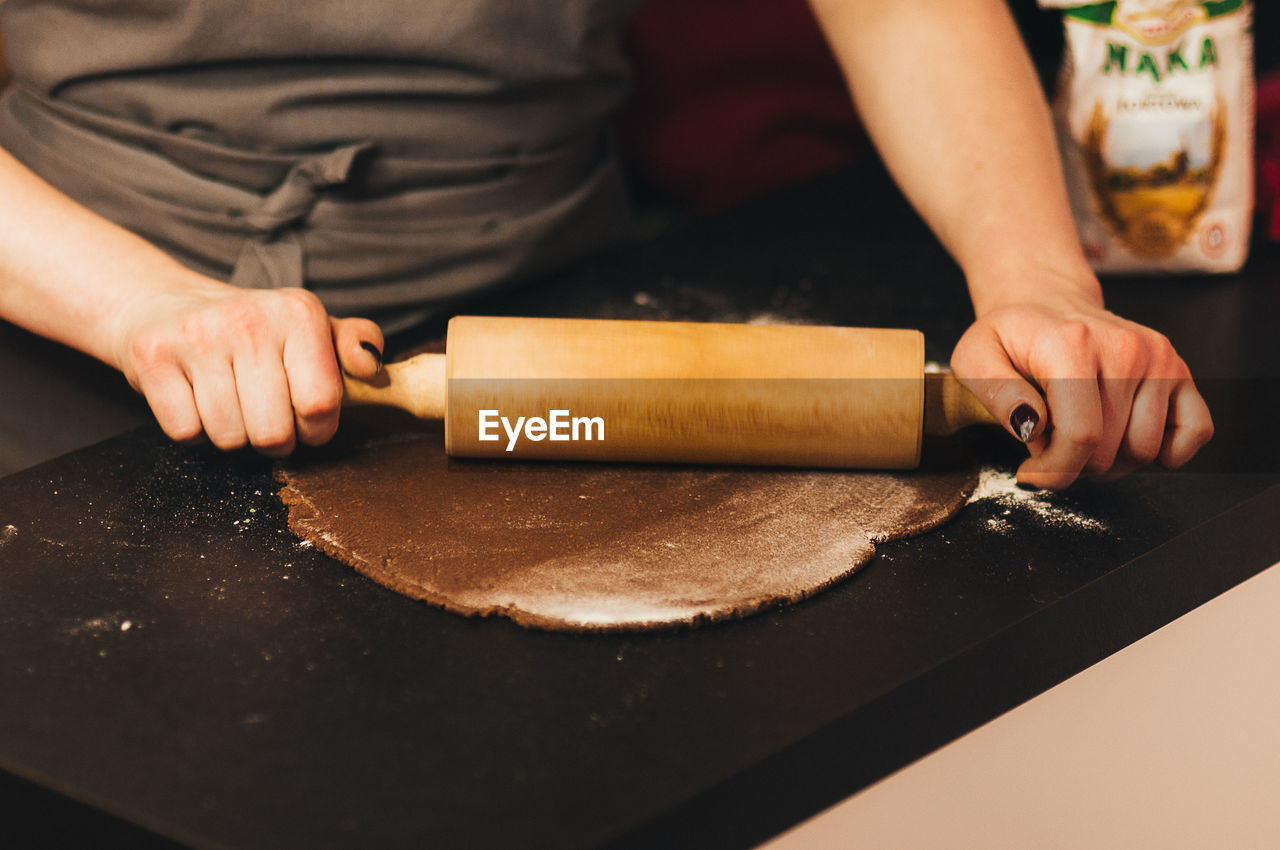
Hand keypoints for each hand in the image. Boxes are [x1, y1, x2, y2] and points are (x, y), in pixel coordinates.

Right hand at [112, 273, 382, 455]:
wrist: (164, 304)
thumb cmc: (252, 330)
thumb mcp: (310, 328)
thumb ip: (353, 344)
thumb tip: (369, 363)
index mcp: (298, 312)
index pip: (320, 404)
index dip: (316, 428)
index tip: (306, 419)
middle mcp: (249, 318)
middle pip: (273, 432)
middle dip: (273, 438)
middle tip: (263, 414)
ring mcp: (198, 335)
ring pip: (229, 438)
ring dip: (232, 435)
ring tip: (229, 402)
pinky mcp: (152, 355)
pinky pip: (186, 432)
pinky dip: (192, 429)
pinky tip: (195, 398)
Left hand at [951, 300, 1213, 488]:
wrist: (1046, 303)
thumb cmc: (1010, 338)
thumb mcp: (975, 358)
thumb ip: (996, 394)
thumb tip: (1031, 426)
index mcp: (1072, 346)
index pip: (1081, 436)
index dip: (1055, 470)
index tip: (1031, 471)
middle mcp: (1124, 348)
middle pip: (1110, 452)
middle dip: (1075, 464)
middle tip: (1052, 443)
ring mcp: (1158, 358)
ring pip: (1146, 451)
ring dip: (1112, 461)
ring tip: (1082, 434)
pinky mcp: (1178, 369)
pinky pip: (1196, 432)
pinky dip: (1166, 452)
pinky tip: (1128, 437)